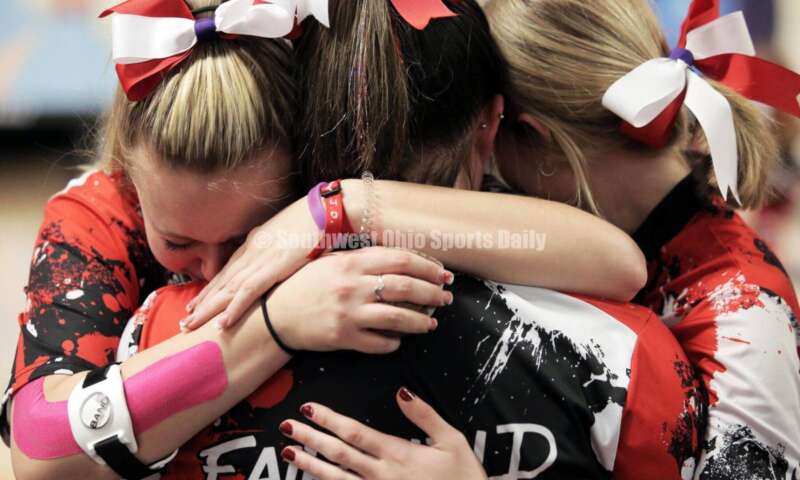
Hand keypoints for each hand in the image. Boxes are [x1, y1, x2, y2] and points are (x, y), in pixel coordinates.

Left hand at [183, 197, 324, 329]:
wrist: (329, 208)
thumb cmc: (317, 219)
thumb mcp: (293, 234)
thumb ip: (281, 247)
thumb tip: (282, 258)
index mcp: (257, 242)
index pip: (228, 270)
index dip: (211, 288)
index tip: (197, 303)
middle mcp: (253, 250)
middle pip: (222, 281)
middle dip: (202, 302)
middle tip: (184, 321)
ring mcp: (262, 258)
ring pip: (228, 289)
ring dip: (209, 309)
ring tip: (191, 326)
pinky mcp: (275, 266)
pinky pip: (249, 291)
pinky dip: (234, 308)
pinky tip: (223, 323)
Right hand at [267, 247, 452, 353]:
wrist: (276, 316)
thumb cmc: (306, 285)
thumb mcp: (332, 262)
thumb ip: (364, 259)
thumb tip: (404, 262)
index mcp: (353, 262)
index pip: (402, 260)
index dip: (428, 267)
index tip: (443, 274)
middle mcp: (353, 286)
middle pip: (407, 288)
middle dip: (433, 294)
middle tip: (446, 298)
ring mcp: (350, 313)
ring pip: (399, 318)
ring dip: (422, 321)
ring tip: (432, 322)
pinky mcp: (344, 338)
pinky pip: (381, 343)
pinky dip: (395, 342)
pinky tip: (400, 339)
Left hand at [278, 388, 486, 479]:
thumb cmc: (464, 477)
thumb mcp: (453, 440)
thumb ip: (424, 416)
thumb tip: (400, 392)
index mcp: (398, 453)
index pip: (355, 433)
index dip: (329, 420)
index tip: (308, 409)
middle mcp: (381, 474)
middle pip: (338, 454)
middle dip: (310, 439)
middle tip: (286, 427)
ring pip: (336, 479)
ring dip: (310, 465)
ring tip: (288, 454)